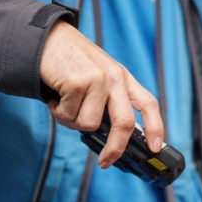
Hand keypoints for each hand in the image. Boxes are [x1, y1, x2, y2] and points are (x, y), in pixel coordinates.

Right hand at [39, 21, 163, 168]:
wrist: (46, 39)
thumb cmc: (71, 64)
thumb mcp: (99, 78)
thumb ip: (109, 103)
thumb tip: (112, 139)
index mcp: (124, 78)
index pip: (148, 104)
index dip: (155, 128)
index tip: (154, 149)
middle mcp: (114, 77)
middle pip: (125, 123)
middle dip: (116, 149)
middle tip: (106, 162)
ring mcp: (97, 79)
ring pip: (90, 124)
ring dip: (73, 122)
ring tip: (65, 105)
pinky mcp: (77, 82)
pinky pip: (69, 116)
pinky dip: (58, 112)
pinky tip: (56, 97)